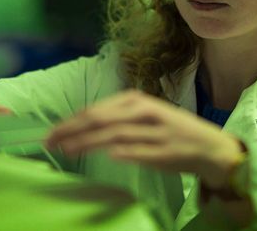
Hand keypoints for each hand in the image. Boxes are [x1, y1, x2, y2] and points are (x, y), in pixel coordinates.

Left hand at [45, 90, 242, 188]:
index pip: (95, 110)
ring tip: (67, 151)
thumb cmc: (170, 130)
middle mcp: (144, 112)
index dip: (70, 122)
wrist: (208, 146)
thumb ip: (116, 118)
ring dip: (87, 143)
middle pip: (100, 120)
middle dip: (71, 131)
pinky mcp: (164, 151)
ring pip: (114, 135)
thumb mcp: (143, 115)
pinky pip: (139, 151)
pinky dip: (122, 152)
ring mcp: (154, 132)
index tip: (50, 134)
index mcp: (136, 100)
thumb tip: (80, 126)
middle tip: (49, 143)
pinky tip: (108, 156)